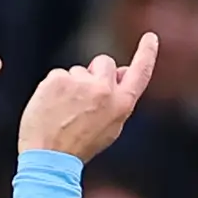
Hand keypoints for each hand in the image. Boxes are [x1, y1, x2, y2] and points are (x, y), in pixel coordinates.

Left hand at [19, 33, 160, 162]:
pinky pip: (58, 75)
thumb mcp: (110, 128)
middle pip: (104, 62)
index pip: (140, 72)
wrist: (48, 158)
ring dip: (72, 85)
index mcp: (122, 105)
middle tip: (81, 101)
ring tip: (64, 112)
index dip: (147, 54)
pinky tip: (50, 108)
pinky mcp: (58, 79)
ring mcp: (81, 83)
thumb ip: (118, 98)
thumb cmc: (79, 147)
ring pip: (78, 71)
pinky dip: (53, 89)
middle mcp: (105, 90)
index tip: (149, 38)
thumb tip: (122, 70)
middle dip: (94, 74)